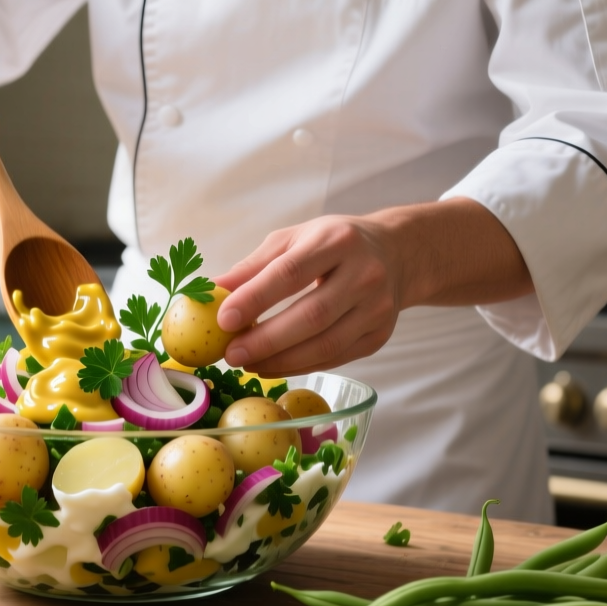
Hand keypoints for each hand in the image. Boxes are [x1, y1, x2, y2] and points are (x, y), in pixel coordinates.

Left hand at [214, 200, 533, 376]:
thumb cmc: (333, 244)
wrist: (396, 254)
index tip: (224, 318)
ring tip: (248, 363)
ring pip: (327, 344)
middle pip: (312, 315)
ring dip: (282, 361)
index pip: (292, 272)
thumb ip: (253, 266)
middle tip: (231, 354)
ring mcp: (378, 308)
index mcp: (337, 240)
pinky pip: (336, 358)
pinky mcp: (380, 335)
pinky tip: (274, 366)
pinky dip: (301, 365)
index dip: (256, 298)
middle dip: (267, 339)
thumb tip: (210, 291)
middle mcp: (364, 273)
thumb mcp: (293, 240)